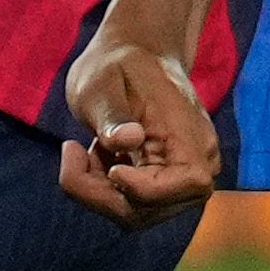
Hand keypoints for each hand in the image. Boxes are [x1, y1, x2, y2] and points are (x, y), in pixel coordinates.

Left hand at [56, 38, 220, 225]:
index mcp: (190, 141)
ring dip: (97, 188)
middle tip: (71, 150)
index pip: (169, 191)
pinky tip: (98, 155)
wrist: (136, 56)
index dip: (132, 189)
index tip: (103, 159)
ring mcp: (184, 181)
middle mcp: (198, 169)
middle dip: (96, 190)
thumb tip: (129, 140)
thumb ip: (112, 114)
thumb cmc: (117, 65)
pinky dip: (105, 188)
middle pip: (143, 211)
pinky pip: (132, 205)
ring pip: (133, 214)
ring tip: (88, 148)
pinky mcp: (168, 186)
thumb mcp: (102, 83)